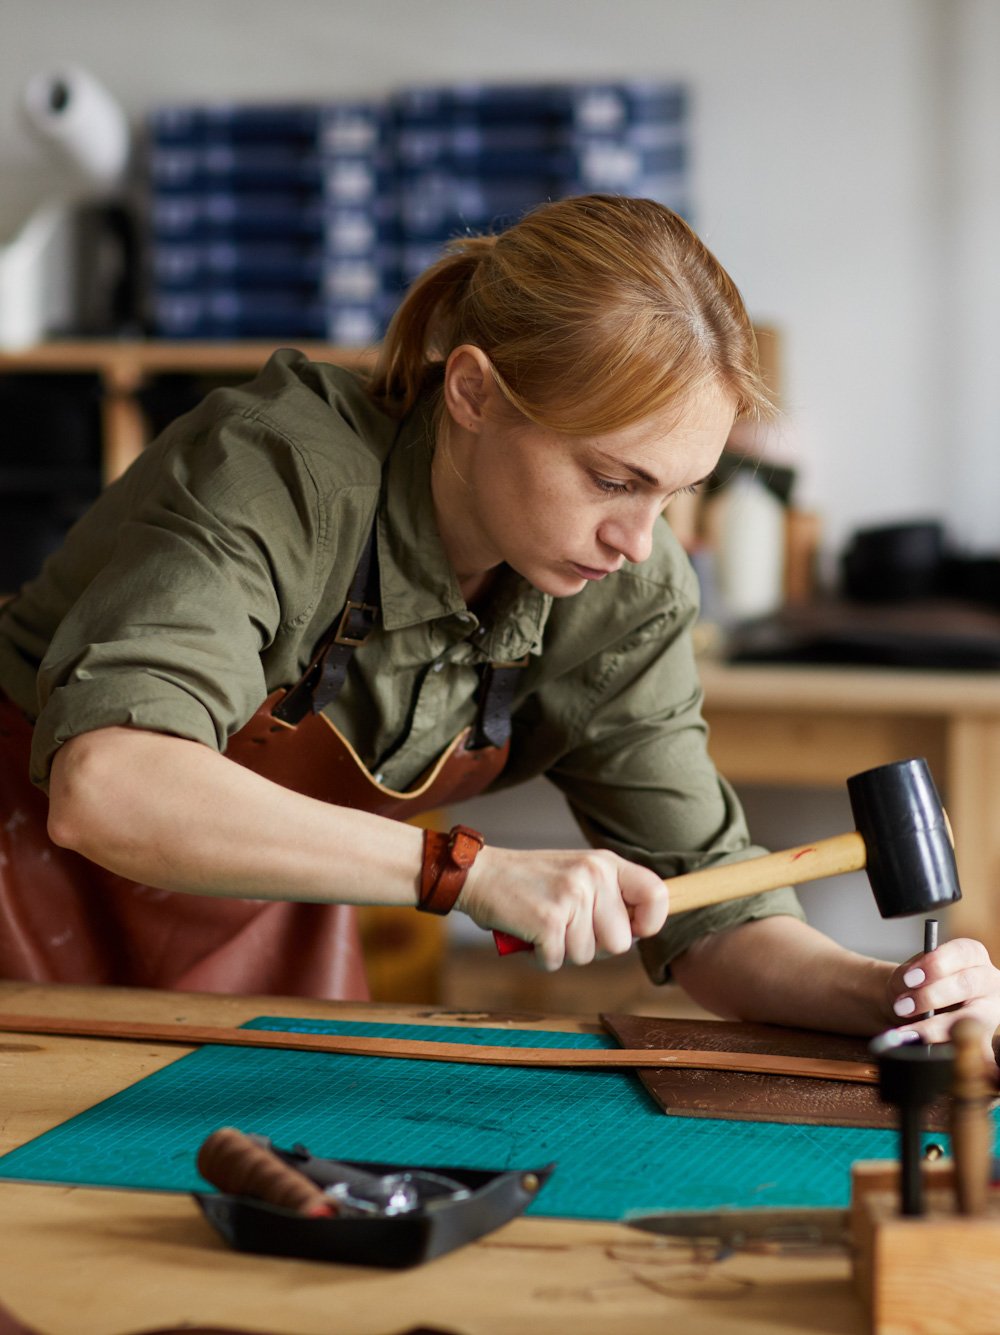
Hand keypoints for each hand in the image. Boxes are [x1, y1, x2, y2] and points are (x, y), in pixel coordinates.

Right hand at [458, 845, 667, 971]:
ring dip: (564, 951)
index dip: (650, 922)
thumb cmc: (530, 882)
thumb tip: (638, 931)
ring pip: (587, 956)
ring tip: (545, 925)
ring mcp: (571, 898)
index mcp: (605, 863)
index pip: (656, 894)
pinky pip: (558, 962)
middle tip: (567, 927)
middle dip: (594, 946)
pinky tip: (530, 935)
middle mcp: (593, 876)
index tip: (634, 930)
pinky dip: (541, 958)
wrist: (481, 875)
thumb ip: (609, 896)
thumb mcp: (577, 873)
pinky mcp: (548, 921)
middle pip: (621, 942)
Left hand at [884, 936, 999, 1058]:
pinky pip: (972, 1045)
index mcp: (972, 955)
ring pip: (972, 1017)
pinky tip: (924, 1045)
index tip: (910, 978)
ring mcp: (992, 1010)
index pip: (962, 952)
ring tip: (910, 1030)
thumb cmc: (917, 986)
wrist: (915, 1011)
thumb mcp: (909, 975)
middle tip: (903, 1006)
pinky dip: (944, 1045)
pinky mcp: (987, 1037)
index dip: (936, 964)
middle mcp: (989, 980)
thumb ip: (906, 976)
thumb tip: (905, 985)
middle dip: (932, 996)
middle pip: (967, 983)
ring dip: (937, 1025)